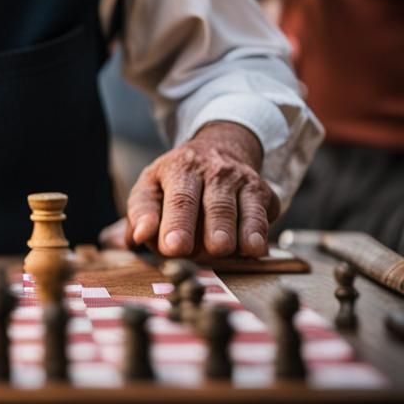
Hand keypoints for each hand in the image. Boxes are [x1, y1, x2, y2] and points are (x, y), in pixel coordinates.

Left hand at [124, 121, 277, 258]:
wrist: (219, 149)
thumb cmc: (177, 180)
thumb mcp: (151, 187)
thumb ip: (141, 212)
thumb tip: (139, 235)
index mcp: (181, 168)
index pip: (180, 198)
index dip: (177, 224)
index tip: (173, 248)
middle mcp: (215, 171)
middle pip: (217, 208)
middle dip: (212, 234)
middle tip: (205, 254)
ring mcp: (243, 181)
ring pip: (246, 214)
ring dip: (236, 239)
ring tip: (224, 252)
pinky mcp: (265, 194)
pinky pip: (265, 219)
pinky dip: (259, 238)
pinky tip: (251, 249)